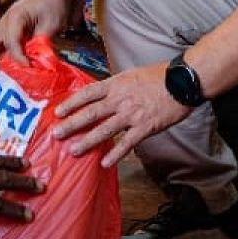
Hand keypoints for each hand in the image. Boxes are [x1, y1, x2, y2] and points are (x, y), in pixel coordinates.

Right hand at [0, 0, 68, 63]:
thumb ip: (41, 44)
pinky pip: (2, 43)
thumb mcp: (52, 25)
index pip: (10, 42)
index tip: (28, 67)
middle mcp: (6, 20)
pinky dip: (3, 54)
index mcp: (15, 17)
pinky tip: (13, 65)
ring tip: (4, 75)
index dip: (18, 57)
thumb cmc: (54, 2)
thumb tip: (35, 64)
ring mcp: (7, 23)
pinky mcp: (12, 27)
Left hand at [52, 62, 190, 167]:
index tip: (58, 111)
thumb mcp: (131, 75)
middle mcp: (120, 99)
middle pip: (90, 113)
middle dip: (71, 124)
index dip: (71, 103)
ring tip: (74, 150)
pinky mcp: (144, 127)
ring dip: (87, 141)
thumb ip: (116, 86)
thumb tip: (101, 94)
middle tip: (56, 133)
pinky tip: (105, 163)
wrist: (181, 82)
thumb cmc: (158, 76)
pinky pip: (126, 143)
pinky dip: (115, 154)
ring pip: (104, 130)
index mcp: (115, 84)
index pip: (87, 93)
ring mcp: (131, 114)